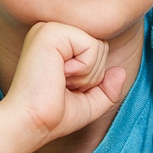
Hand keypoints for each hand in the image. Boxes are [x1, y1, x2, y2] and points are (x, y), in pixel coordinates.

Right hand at [0, 19, 129, 144]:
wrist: (31, 124)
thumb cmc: (52, 116)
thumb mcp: (88, 104)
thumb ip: (107, 89)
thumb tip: (121, 71)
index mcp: (55, 43)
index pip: (97, 50)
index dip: (91, 77)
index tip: (64, 88)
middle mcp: (51, 31)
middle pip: (101, 46)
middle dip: (91, 75)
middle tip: (62, 85)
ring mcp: (50, 29)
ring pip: (99, 46)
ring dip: (87, 74)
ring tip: (59, 81)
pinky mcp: (51, 32)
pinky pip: (92, 46)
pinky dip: (83, 69)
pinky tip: (59, 75)